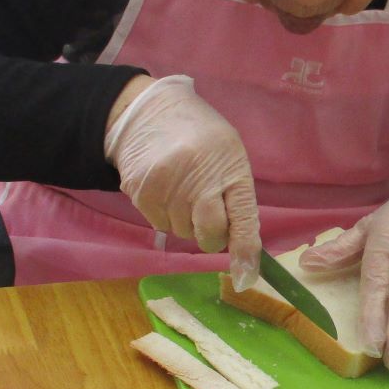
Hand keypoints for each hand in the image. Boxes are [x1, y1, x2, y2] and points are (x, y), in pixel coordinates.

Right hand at [104, 75, 260, 287]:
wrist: (147, 112)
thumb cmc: (199, 136)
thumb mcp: (229, 155)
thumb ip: (237, 198)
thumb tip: (243, 250)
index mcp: (230, 167)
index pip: (243, 220)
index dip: (245, 252)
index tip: (246, 276)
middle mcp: (199, 179)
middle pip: (209, 235)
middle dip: (212, 234)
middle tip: (206, 211)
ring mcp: (168, 189)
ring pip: (183, 233)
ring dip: (186, 222)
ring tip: (182, 190)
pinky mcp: (142, 194)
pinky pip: (160, 225)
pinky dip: (165, 215)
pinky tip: (165, 190)